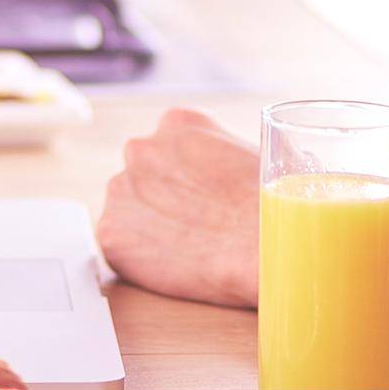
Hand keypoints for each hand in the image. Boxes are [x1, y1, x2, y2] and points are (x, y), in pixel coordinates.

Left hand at [97, 109, 259, 308]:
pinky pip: (119, 245)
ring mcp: (120, 188)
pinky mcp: (111, 232)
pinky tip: (173, 266)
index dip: (188, 178)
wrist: (267, 253)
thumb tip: (252, 165)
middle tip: (197, 228)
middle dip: (165, 200)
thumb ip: (232, 154)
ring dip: (150, 228)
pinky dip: (140, 260)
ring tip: (191, 249)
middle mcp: (140, 148)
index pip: (170, 149)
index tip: (205, 200)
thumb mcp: (262, 156)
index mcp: (177, 123)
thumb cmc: (277, 210)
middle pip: (145, 177)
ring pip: (129, 209)